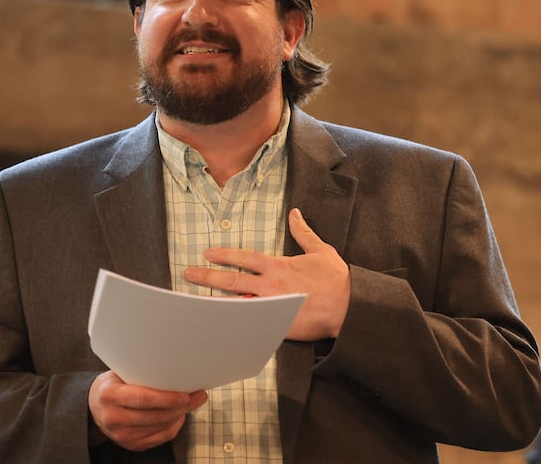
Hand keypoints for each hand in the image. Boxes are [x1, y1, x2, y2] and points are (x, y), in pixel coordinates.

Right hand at [88, 371, 207, 451]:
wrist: (95, 409)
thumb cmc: (111, 386)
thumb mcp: (117, 374)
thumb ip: (138, 372)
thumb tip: (171, 366)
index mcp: (110, 395)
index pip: (143, 398)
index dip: (166, 398)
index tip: (185, 394)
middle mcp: (114, 418)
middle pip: (155, 415)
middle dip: (181, 406)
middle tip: (197, 396)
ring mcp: (122, 435)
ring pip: (160, 427)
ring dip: (180, 415)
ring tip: (191, 402)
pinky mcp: (131, 445)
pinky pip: (160, 437)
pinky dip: (173, 426)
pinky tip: (179, 415)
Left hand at [185, 207, 350, 339]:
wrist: (350, 309)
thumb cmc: (336, 280)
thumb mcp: (320, 250)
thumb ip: (303, 232)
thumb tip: (295, 214)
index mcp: (279, 267)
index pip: (244, 258)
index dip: (224, 255)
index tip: (208, 254)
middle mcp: (271, 287)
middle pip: (233, 281)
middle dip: (209, 277)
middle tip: (190, 274)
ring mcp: (272, 308)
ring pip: (237, 304)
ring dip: (215, 302)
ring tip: (196, 302)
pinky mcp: (277, 326)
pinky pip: (251, 325)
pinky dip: (235, 324)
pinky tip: (220, 325)